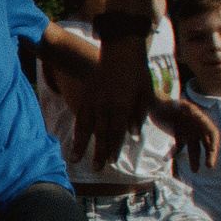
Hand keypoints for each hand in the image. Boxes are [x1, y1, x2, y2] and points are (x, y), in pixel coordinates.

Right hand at [73, 38, 158, 167]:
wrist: (121, 51)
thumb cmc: (138, 72)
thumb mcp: (146, 93)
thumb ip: (139, 114)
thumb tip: (133, 134)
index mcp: (123, 107)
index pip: (118, 133)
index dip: (114, 148)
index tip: (111, 161)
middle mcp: (106, 106)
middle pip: (101, 134)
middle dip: (99, 153)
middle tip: (97, 168)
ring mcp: (93, 101)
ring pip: (86, 128)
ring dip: (81, 145)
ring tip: (75, 159)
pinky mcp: (86, 95)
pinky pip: (80, 116)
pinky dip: (77, 130)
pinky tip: (74, 139)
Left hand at [155, 97, 220, 171]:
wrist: (153, 103)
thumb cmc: (165, 103)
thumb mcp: (174, 104)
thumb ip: (184, 107)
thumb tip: (195, 113)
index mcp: (199, 119)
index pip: (212, 132)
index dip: (213, 142)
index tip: (212, 151)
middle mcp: (196, 127)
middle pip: (206, 143)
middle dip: (209, 155)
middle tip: (209, 166)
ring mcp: (188, 132)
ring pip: (194, 148)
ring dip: (195, 159)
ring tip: (195, 171)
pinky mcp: (179, 135)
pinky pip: (180, 147)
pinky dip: (174, 153)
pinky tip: (167, 158)